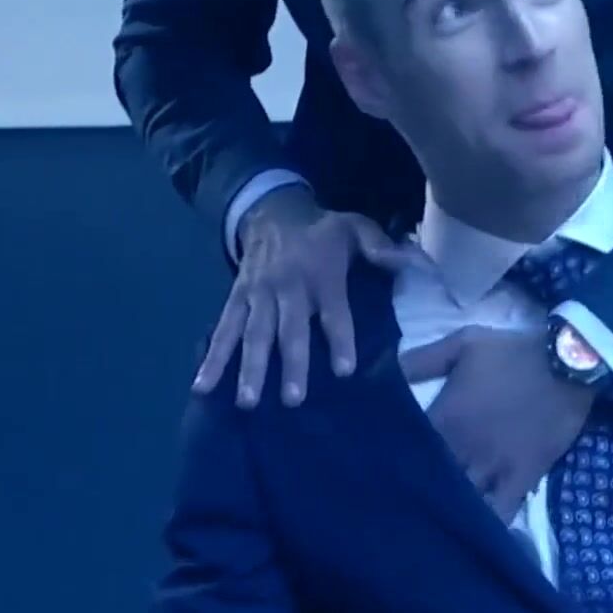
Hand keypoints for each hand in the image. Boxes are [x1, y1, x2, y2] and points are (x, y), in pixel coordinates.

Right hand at [193, 188, 427, 407]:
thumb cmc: (322, 230)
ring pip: (253, 335)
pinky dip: (212, 358)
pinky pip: (223, 330)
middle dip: (291, 364)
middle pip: (289, 330)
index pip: (333, 311)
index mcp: (320, 274)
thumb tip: (411, 260)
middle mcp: (287, 287)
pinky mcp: (236, 300)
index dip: (339, 339)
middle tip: (293, 399)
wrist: (271, 210)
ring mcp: (257, 295)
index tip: (343, 369)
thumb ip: (379, 246)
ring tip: (247, 402)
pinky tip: (202, 386)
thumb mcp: (355, 226)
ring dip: (250, 368)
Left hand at [398, 325, 595, 519]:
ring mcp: (494, 468)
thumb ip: (420, 360)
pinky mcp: (522, 479)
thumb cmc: (513, 352)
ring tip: (434, 522)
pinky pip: (500, 513)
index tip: (382, 467)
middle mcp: (464, 449)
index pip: (407, 449)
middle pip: (430, 482)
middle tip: (403, 501)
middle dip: (416, 491)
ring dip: (448, 511)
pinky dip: (486, 524)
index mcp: (445, 417)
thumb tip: (381, 374)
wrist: (568, 364)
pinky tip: (474, 533)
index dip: (393, 460)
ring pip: (462, 502)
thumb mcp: (462, 343)